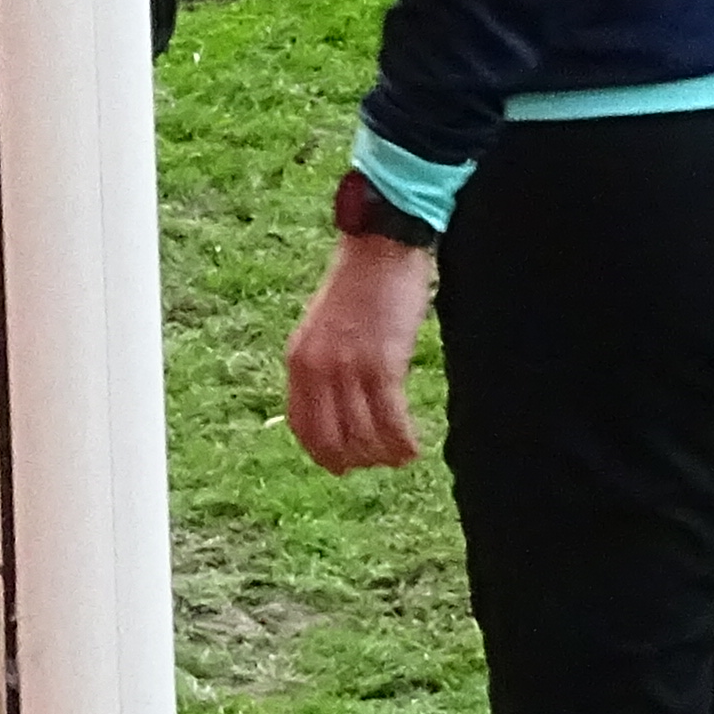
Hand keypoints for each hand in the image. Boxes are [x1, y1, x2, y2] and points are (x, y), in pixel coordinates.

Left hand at [283, 233, 436, 472]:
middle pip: (334, 441)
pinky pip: (391, 422)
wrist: (381, 246)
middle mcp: (318, 369)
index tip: (344, 467)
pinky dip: (404, 444)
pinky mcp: (383, 364)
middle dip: (359, 460)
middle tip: (381, 461)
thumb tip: (336, 409)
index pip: (302, 427)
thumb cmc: (360, 284)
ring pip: (364, 438)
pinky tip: (415, 448)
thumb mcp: (323, 327)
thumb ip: (322, 366)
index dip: (324, 455)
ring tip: (402, 455)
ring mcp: (349, 368)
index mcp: (298, 360)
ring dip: (385, 456)